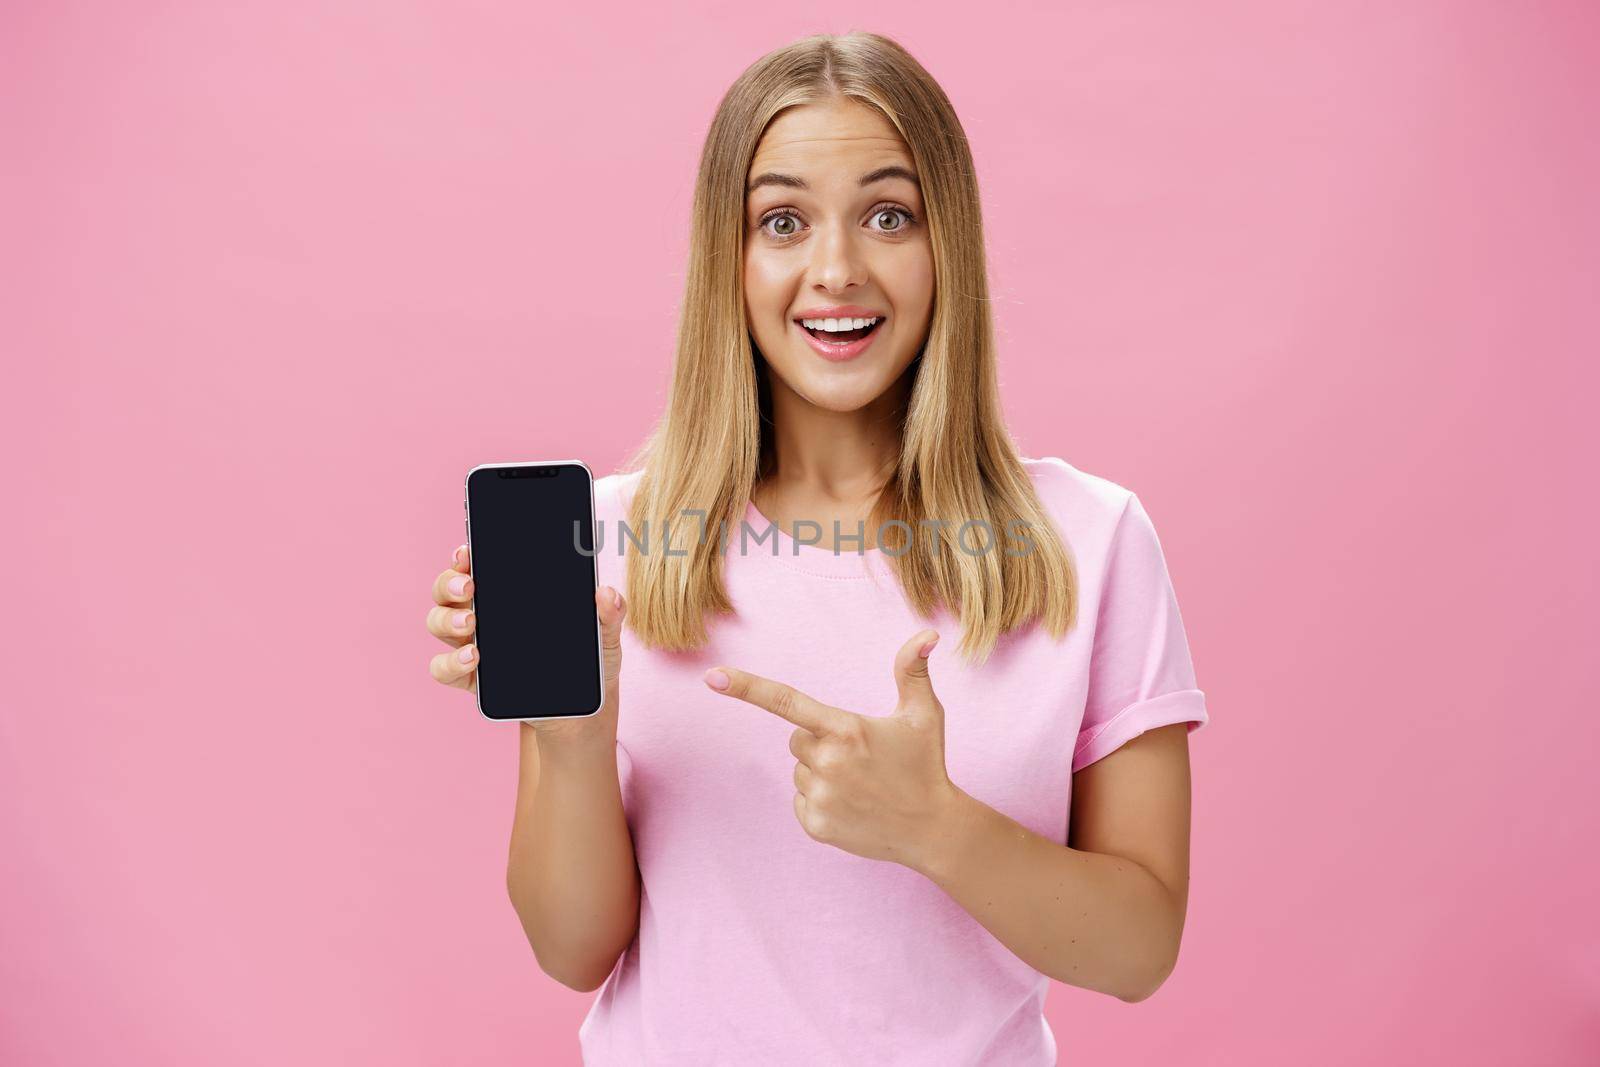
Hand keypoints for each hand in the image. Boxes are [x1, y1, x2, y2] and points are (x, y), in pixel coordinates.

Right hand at [427, 542, 627, 742]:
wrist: (580, 712)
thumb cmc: (587, 661)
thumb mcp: (604, 636)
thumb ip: (609, 613)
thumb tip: (606, 592)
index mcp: (509, 593)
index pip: (479, 564)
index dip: (466, 553)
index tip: (468, 550)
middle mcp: (483, 613)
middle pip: (448, 588)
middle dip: (450, 582)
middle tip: (469, 586)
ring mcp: (472, 645)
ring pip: (438, 622)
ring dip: (447, 619)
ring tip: (469, 623)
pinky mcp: (471, 680)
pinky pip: (443, 668)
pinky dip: (451, 662)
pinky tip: (473, 658)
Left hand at [703, 629, 960, 869]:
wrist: (933, 830)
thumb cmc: (926, 764)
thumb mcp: (924, 713)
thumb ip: (912, 670)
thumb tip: (929, 633)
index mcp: (846, 730)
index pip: (786, 702)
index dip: (746, 687)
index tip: (712, 676)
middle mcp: (828, 764)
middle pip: (797, 740)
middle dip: (821, 742)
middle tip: (860, 757)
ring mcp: (821, 798)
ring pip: (799, 771)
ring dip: (822, 772)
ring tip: (860, 783)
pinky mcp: (816, 826)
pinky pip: (801, 800)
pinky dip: (821, 800)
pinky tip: (852, 805)